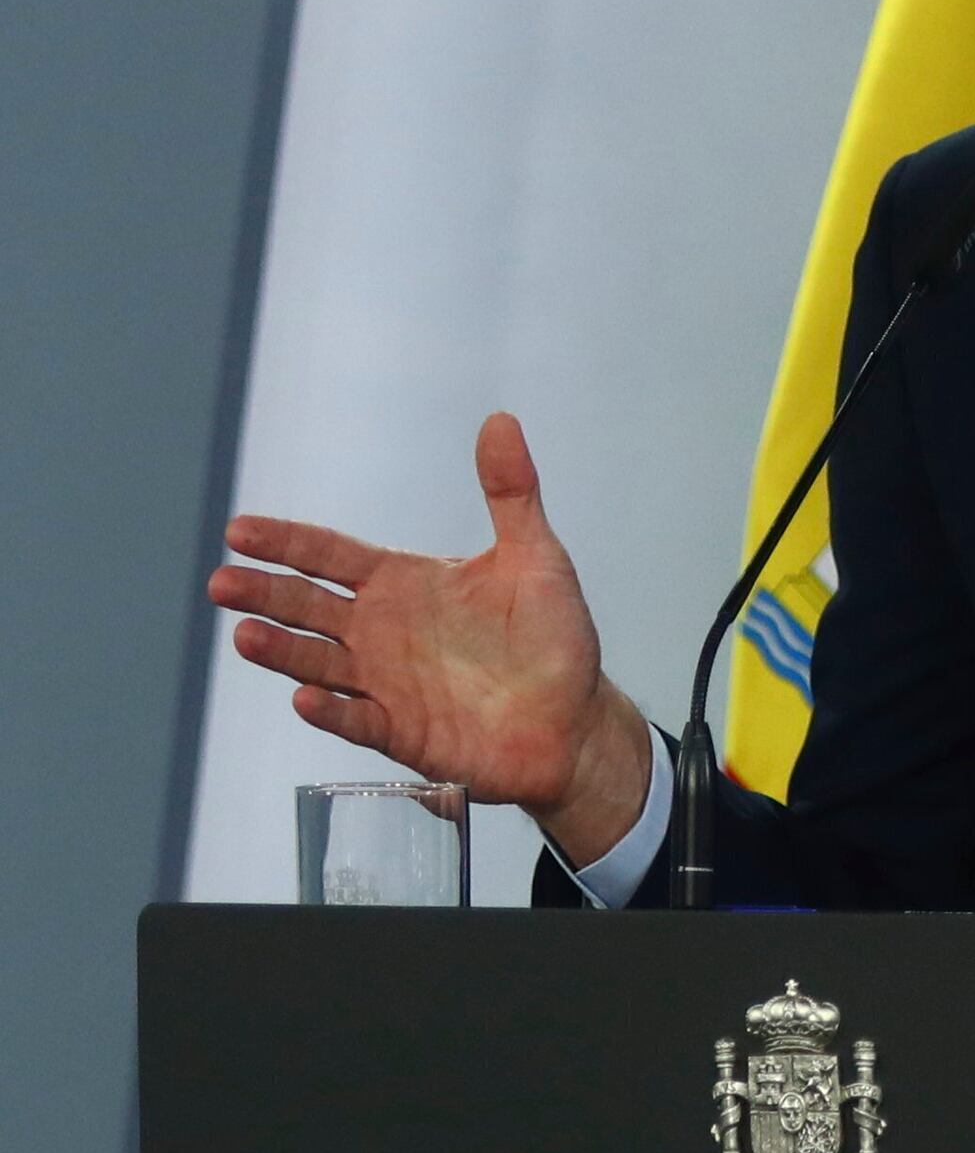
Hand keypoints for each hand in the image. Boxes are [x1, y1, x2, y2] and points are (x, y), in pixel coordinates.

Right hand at [208, 412, 659, 865]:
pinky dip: (330, 710)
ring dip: (281, 650)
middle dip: (264, 593)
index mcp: (402, 583)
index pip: (329, 555)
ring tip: (246, 634)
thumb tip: (502, 420)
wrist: (575, 722)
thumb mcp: (536, 559)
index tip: (239, 530)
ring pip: (317, 662)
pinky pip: (356, 719)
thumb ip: (511, 493)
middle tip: (222, 581)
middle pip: (307, 606)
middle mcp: (380, 631)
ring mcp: (384, 683)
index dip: (286, 542)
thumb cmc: (553, 639)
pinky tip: (306, 698)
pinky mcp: (399, 731)